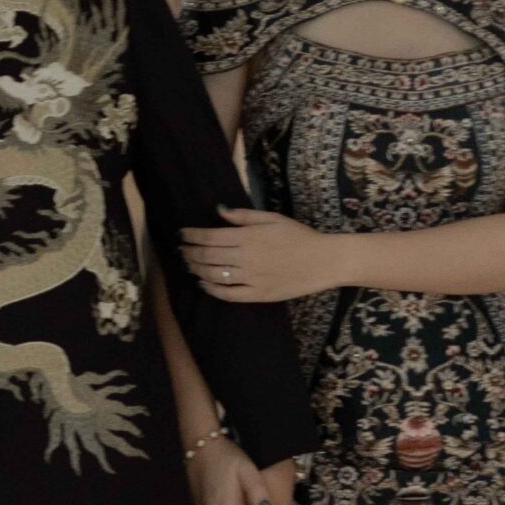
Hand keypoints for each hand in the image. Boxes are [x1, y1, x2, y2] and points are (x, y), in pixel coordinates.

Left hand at [180, 207, 339, 303]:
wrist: (323, 260)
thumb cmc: (299, 236)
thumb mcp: (272, 218)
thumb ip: (244, 216)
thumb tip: (219, 210)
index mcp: (248, 237)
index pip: (210, 236)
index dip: (192, 236)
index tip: (182, 234)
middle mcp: (246, 257)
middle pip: (207, 256)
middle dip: (189, 253)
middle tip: (181, 250)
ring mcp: (251, 278)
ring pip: (213, 275)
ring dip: (196, 270)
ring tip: (188, 265)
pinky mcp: (258, 294)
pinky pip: (228, 294)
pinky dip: (212, 289)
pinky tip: (204, 284)